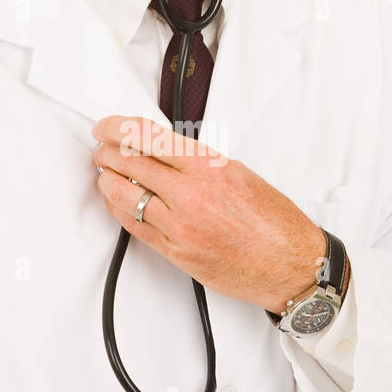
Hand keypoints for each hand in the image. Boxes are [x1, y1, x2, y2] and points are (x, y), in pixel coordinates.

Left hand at [90, 115, 330, 314]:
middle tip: (100, 150)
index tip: (106, 126)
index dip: (118, 127)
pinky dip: (118, 210)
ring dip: (107, 181)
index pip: (148, 137)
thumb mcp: (240, 174)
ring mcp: (180, 226)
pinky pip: (134, 226)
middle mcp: (192, 194)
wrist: (291, 265)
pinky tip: (115, 203)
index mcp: (210, 167)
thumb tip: (166, 152)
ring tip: (105, 174)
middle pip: (130, 163)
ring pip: (123, 195)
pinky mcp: (176, 252)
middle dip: (107, 153)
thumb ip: (200, 163)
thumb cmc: (274, 223)